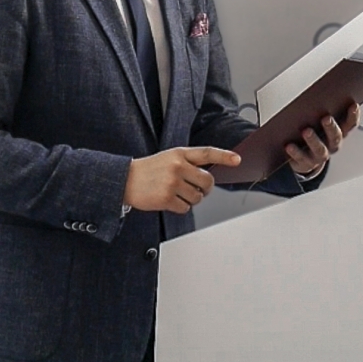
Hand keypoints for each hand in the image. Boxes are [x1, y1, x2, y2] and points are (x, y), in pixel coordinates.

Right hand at [123, 147, 240, 213]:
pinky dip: (180, 207)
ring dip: (190, 199)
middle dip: (205, 188)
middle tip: (197, 189)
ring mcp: (172, 182)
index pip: (207, 153)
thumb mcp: (168, 158)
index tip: (237, 160)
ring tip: (176, 193)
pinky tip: (169, 200)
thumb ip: (188, 163)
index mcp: (179, 153)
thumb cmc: (149, 170)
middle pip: (207, 181)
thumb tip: (208, 177)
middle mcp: (178, 166)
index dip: (224, 156)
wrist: (125, 179)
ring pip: (197, 197)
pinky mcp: (166, 198)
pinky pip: (185, 208)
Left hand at [285, 103, 359, 175]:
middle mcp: (332, 145)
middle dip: (331, 127)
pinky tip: (289, 145)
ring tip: (306, 131)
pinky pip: (301, 158)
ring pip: (319, 149)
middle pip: (335, 137)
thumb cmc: (316, 135)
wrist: (305, 161)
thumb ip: (324, 112)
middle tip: (326, 118)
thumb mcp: (322, 125)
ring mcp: (319, 155)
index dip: (353, 116)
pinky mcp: (306, 162)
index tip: (354, 105)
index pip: (350, 125)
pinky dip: (295, 152)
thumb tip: (321, 93)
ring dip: (313, 140)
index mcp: (339, 133)